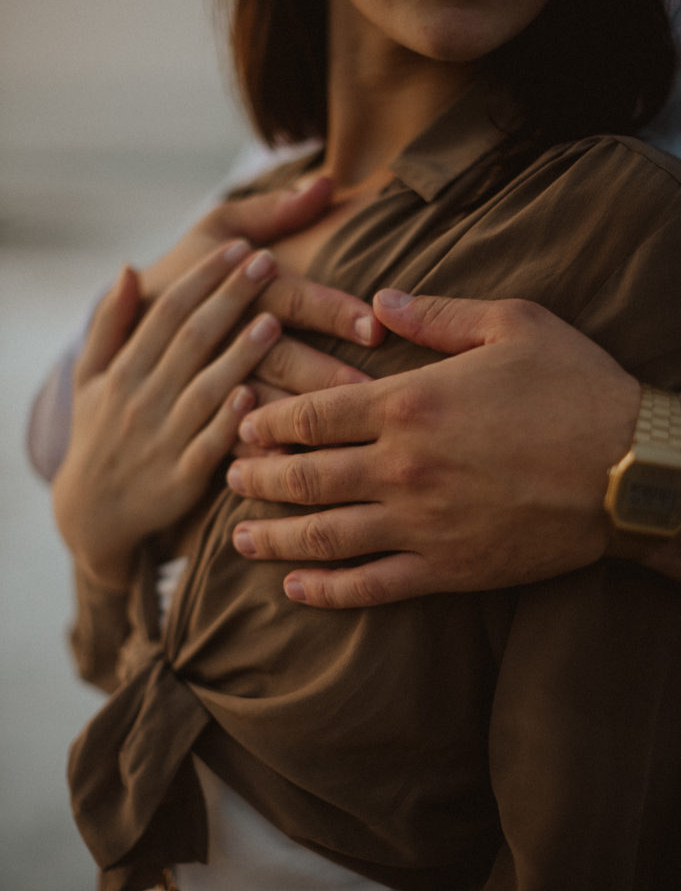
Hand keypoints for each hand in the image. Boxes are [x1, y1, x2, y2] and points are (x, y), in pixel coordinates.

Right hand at [52, 180, 385, 591]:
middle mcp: (142, 399)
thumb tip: (128, 268)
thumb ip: (110, 325)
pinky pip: (208, 446)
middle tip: (269, 262)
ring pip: (204, 389)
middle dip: (231, 298)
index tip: (239, 247)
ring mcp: (162, 439)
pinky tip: (254, 396)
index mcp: (124, 370)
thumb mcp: (90, 378)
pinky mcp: (182, 478)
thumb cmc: (100, 434)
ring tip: (274, 320)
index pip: (166, 312)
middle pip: (192, 340)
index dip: (203, 277)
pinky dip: (228, 422)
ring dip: (238, 355)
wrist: (93, 514)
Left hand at [227, 291, 643, 606]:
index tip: (241, 421)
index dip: (268, 419)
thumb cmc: (577, 387)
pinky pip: (373, 586)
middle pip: (304, 476)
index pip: (313, 414)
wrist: (632, 467)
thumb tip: (380, 299)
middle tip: (227, 477)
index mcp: (411, 403)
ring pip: (325, 536)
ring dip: (274, 539)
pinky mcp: (448, 567)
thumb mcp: (513, 324)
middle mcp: (403, 467)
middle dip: (257, 477)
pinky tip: (295, 590)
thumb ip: (438, 313)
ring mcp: (422, 523)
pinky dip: (328, 591)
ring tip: (238, 538)